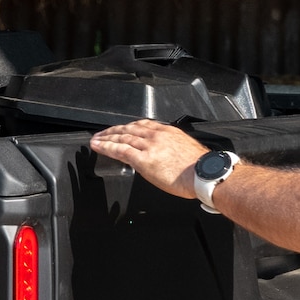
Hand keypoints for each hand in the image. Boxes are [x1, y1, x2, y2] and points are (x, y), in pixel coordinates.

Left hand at [89, 115, 215, 199]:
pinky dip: (107, 147)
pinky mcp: (144, 159)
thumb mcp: (185, 150)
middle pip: (129, 129)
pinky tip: (99, 147)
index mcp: (168, 132)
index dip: (129, 126)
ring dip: (106, 138)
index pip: (143, 125)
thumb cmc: (199, 169)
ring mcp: (149, 146)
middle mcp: (156, 135)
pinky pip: (121, 150)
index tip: (122, 128)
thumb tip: (163, 156)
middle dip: (113, 130)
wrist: (204, 175)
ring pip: (122, 137)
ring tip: (95, 140)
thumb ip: (171, 149)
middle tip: (102, 133)